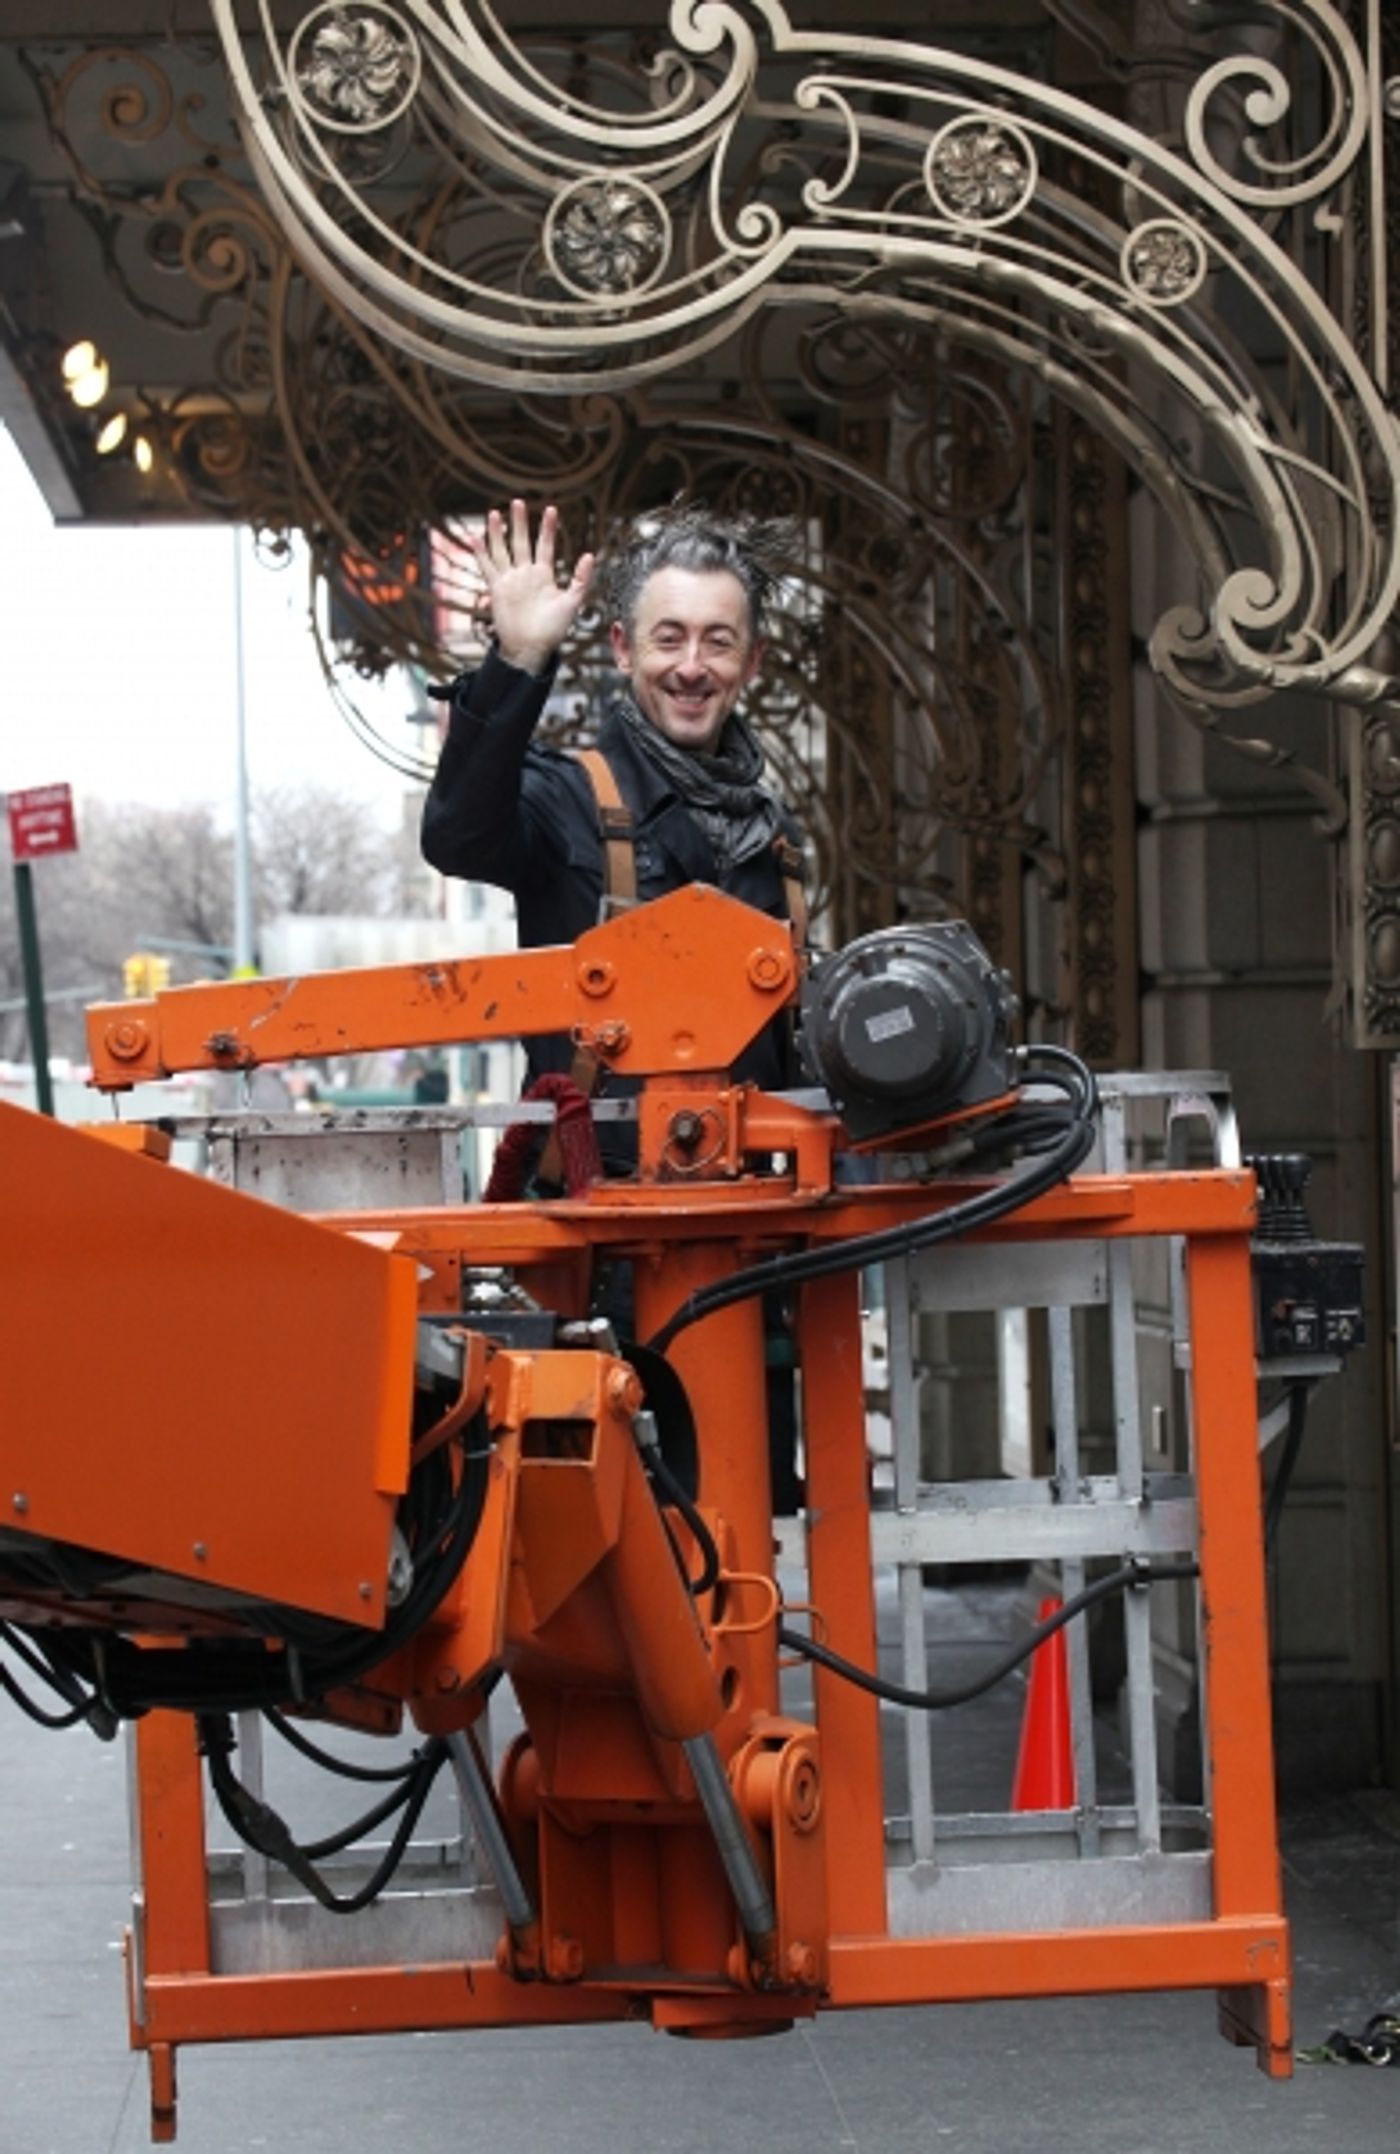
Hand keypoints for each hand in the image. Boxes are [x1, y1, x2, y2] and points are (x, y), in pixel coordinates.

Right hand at [465, 499, 595, 674]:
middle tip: (518, 502)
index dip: (548, 529)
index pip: (545, 546)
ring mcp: (510, 581)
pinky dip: (481, 553)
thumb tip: (590, 555)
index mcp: (544, 576)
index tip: (551, 509)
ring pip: (502, 551)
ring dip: (498, 533)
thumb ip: (581, 580)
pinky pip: (487, 568)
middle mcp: (525, 575)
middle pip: (521, 542)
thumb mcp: (572, 603)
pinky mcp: (497, 589)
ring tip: (495, 513)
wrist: (531, 648)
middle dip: (520, 523)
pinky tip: (475, 537)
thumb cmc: (553, 630)